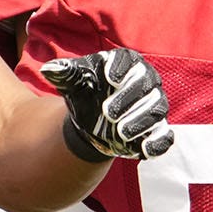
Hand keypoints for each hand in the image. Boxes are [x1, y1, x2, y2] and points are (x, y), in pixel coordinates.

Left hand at [41, 49, 173, 162]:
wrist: (93, 119)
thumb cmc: (86, 93)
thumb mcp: (74, 82)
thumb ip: (64, 74)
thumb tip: (49, 69)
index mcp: (127, 63)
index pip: (130, 61)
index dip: (122, 69)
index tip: (109, 78)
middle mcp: (147, 82)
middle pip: (146, 86)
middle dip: (129, 100)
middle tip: (109, 114)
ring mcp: (154, 106)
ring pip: (156, 111)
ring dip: (139, 123)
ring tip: (120, 133)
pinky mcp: (157, 130)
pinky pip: (163, 136)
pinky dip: (155, 143)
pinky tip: (141, 150)